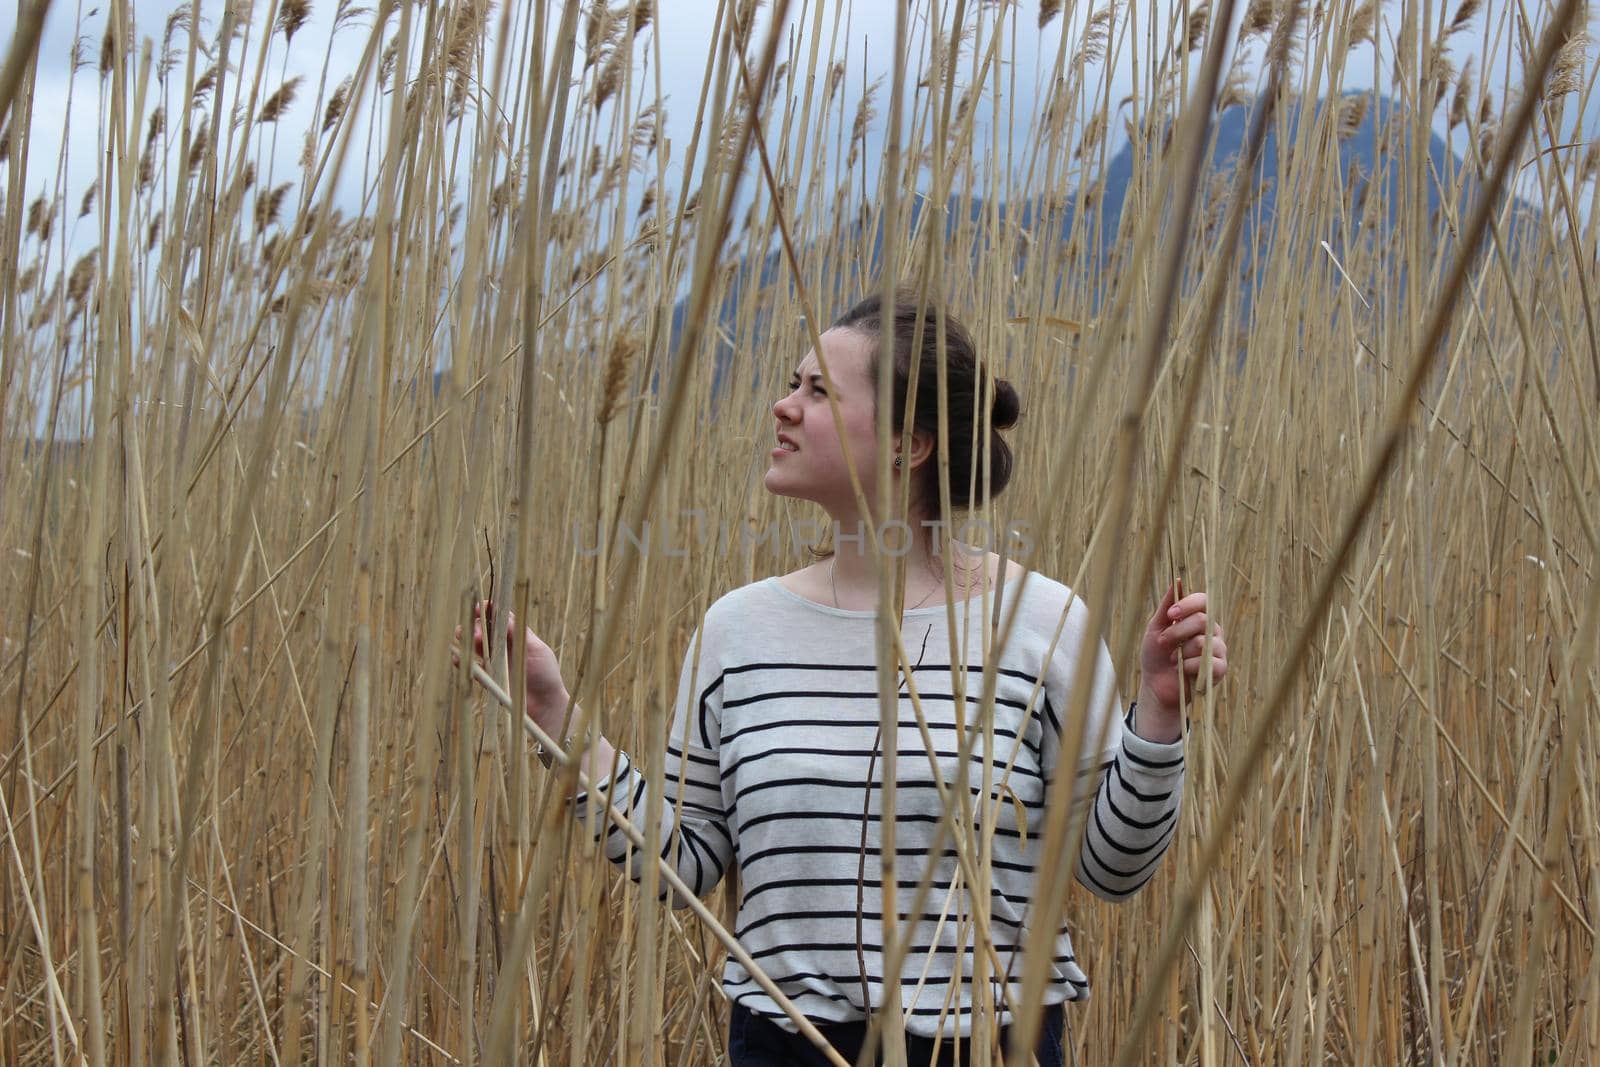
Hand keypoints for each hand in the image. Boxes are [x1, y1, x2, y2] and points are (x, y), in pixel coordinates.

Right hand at [453, 601, 570, 728]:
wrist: (545, 705)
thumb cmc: (546, 675)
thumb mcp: (536, 650)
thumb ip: (519, 634)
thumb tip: (504, 614)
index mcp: (516, 635)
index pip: (499, 617)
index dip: (488, 609)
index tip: (480, 605)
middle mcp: (503, 646)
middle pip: (483, 629)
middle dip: (476, 626)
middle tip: (478, 634)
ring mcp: (494, 661)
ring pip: (474, 645)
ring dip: (467, 640)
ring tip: (467, 640)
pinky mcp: (487, 678)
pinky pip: (470, 667)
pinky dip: (461, 661)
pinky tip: (457, 658)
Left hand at [1138, 583, 1227, 717]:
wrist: (1156, 686)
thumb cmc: (1156, 656)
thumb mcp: (1155, 629)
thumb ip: (1166, 607)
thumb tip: (1176, 582)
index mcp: (1198, 618)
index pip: (1204, 600)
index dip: (1188, 604)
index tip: (1171, 614)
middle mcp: (1212, 631)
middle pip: (1203, 620)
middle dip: (1177, 631)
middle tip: (1162, 641)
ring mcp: (1218, 650)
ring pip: (1204, 642)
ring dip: (1181, 652)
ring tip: (1173, 660)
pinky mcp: (1219, 669)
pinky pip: (1208, 662)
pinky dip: (1190, 666)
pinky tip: (1183, 671)